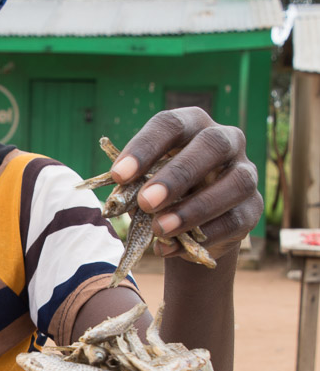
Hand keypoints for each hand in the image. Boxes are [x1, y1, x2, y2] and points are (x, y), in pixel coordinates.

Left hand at [109, 107, 263, 260]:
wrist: (191, 226)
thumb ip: (134, 186)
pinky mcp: (253, 208)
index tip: (118, 175)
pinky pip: (236, 219)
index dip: (145, 147)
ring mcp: (245, 173)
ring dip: (195, 208)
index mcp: (192, 125)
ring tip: (160, 229)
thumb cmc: (162, 193)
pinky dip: (204, 235)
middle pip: (211, 145)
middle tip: (146, 202)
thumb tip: (117, 200)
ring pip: (235, 183)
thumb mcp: (144, 184)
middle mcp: (226, 141)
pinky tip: (173, 246)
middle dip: (177, 175)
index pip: (171, 124)